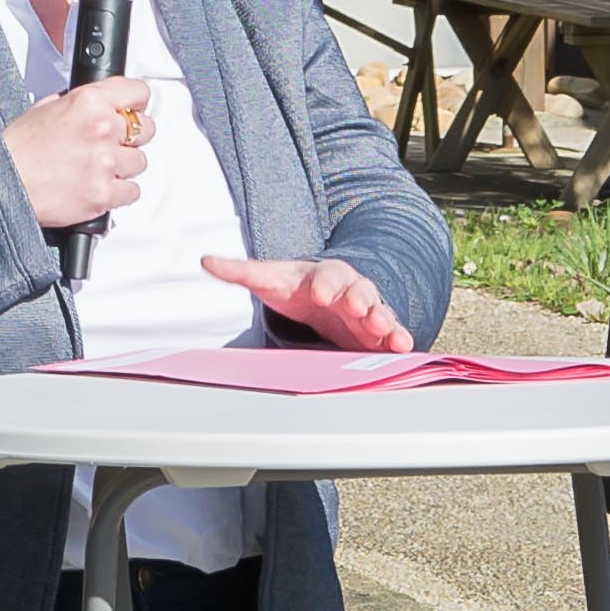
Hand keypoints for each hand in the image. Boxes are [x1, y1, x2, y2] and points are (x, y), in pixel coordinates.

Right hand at [5, 76, 150, 230]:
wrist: (2, 183)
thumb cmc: (19, 148)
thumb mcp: (47, 107)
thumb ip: (83, 103)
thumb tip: (105, 104)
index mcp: (88, 102)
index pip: (139, 92)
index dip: (136, 104)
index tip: (132, 111)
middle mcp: (101, 129)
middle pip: (146, 129)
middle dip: (130, 137)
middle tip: (110, 145)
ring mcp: (104, 163)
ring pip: (139, 162)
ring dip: (122, 167)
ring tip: (95, 168)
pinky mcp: (104, 193)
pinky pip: (132, 191)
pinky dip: (118, 192)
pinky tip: (97, 186)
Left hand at [202, 256, 412, 352]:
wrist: (321, 295)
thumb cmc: (295, 288)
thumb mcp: (269, 279)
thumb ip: (241, 272)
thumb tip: (205, 261)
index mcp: (324, 275)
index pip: (328, 274)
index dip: (327, 283)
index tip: (321, 294)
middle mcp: (350, 289)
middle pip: (361, 290)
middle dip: (362, 301)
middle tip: (360, 310)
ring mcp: (366, 310)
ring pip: (380, 312)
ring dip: (386, 322)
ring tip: (391, 336)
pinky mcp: (376, 331)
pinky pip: (391, 333)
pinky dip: (399, 339)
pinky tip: (404, 349)